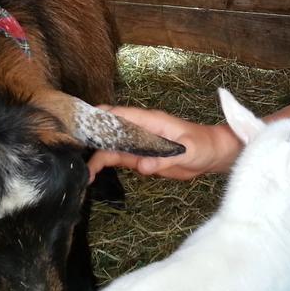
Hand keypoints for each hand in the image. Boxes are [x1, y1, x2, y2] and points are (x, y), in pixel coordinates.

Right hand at [87, 105, 236, 180]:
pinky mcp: (141, 157)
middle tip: (76, 159)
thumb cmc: (204, 145)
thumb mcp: (189, 151)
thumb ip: (167, 158)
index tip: (80, 127)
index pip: (120, 115)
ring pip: (111, 147)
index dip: (100, 117)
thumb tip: (142, 166)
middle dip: (92, 141)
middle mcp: (141, 130)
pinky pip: (120, 159)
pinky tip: (93, 175)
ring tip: (84, 175)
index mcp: (150, 121)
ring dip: (96, 158)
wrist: (213, 154)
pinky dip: (105, 165)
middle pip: (110, 132)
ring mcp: (139, 144)